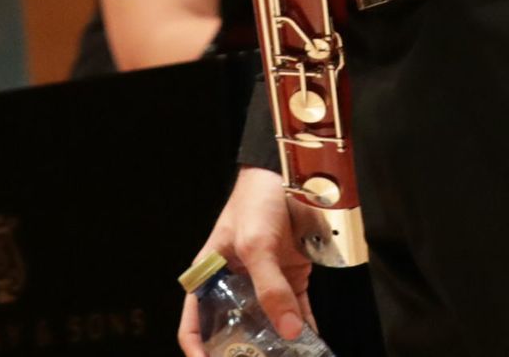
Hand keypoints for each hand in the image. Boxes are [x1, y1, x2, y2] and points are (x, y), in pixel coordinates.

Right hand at [178, 168, 314, 354]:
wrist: (290, 169)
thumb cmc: (257, 199)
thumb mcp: (256, 244)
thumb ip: (270, 287)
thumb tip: (289, 330)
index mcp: (210, 278)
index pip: (194, 327)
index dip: (200, 353)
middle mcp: (234, 286)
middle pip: (235, 332)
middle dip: (246, 353)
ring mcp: (264, 283)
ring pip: (269, 325)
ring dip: (279, 346)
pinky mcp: (291, 277)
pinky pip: (297, 311)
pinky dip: (306, 329)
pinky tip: (315, 346)